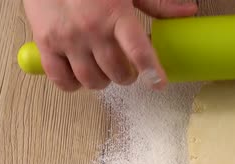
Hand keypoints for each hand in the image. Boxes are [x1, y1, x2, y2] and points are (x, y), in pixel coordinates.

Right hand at [23, 0, 197, 90]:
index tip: (158, 83)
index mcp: (115, 14)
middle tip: (126, 69)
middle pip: (117, 72)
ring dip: (102, 81)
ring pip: (92, 80)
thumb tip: (188, 10)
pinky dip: (73, 84)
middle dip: (126, 76)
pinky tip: (79, 75)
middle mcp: (91, 29)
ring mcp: (67, 39)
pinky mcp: (45, 44)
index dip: (152, 72)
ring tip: (103, 70)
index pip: (138, 51)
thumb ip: (157, 4)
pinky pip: (61, 79)